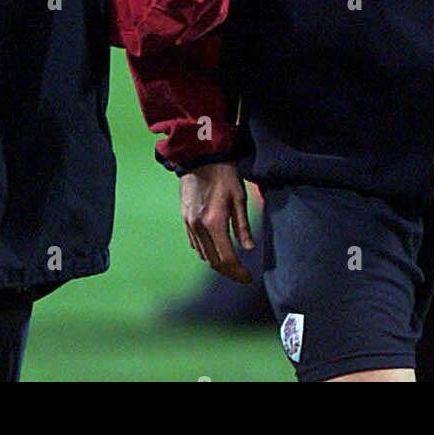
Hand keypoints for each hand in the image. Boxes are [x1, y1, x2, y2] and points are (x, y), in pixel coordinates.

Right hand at [180, 162, 254, 282]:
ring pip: (203, 255)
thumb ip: (242, 225)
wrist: (199, 156)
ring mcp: (189, 224)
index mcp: (214, 223)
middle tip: (242, 275)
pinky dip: (206, 252)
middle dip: (229, 272)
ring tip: (232, 264)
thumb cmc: (224, 173)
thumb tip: (248, 249)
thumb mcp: (239, 197)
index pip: (226, 258)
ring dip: (217, 263)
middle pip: (213, 261)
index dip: (238, 272)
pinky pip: (195, 244)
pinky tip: (217, 249)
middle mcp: (199, 227)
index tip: (248, 278)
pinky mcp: (184, 219)